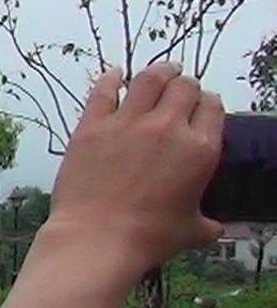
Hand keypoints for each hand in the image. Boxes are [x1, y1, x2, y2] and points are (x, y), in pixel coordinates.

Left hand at [46, 61, 225, 269]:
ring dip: (160, 71)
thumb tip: (214, 227)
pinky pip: (104, 91)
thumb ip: (207, 222)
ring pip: (150, 80)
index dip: (208, 104)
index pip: (211, 108)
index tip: (202, 107)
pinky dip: (112, 78)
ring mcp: (128, 123)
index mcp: (199, 149)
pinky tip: (116, 73)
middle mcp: (167, 128)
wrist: (98, 237)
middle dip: (186, 86)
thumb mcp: (191, 231)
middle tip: (182, 90)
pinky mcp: (93, 126)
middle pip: (184, 88)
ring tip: (164, 70)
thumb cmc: (149, 237)